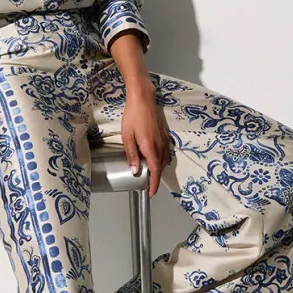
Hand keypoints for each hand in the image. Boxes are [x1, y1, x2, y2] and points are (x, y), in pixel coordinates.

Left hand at [121, 81, 170, 198]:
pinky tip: (156, 160)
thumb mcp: (127, 136)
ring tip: (152, 176)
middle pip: (160, 167)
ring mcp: (163, 139)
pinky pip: (165, 152)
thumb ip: (132, 155)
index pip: (155, 171)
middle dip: (156, 179)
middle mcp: (160, 145)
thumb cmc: (133, 116)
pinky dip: (162, 160)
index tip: (151, 194)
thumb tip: (135, 171)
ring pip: (164, 160)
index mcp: (151, 148)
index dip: (153, 184)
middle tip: (149, 188)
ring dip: (159, 170)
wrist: (143, 99)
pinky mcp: (164, 134)